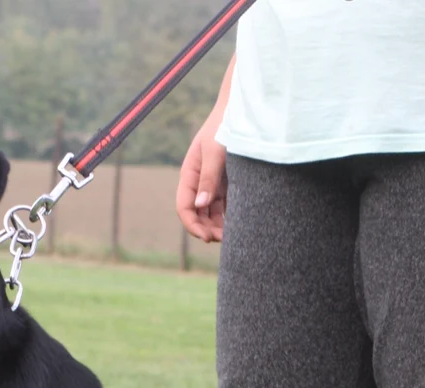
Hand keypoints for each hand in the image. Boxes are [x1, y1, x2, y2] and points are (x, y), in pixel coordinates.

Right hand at [176, 113, 227, 242]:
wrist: (241, 110)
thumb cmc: (224, 126)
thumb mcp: (215, 151)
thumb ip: (209, 178)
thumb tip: (200, 205)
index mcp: (190, 175)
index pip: (184, 207)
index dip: (193, 225)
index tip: (207, 237)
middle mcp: (199, 182)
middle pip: (197, 215)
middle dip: (207, 230)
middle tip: (225, 240)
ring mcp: (213, 184)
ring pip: (212, 214)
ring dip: (219, 227)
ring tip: (233, 237)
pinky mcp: (228, 184)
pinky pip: (226, 206)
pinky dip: (230, 218)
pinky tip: (240, 225)